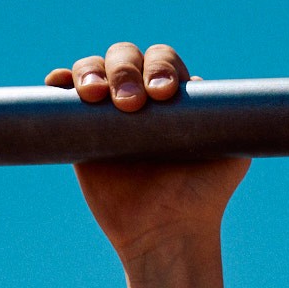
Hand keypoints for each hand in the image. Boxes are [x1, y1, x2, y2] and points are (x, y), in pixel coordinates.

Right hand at [46, 40, 248, 265]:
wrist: (166, 231)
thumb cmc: (203, 196)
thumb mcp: (232, 157)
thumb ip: (230, 122)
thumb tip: (212, 89)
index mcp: (174, 96)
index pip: (162, 60)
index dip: (159, 67)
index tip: (163, 95)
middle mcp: (140, 96)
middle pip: (125, 57)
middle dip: (125, 70)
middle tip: (129, 105)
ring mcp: (108, 111)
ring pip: (92, 69)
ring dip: (89, 71)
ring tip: (93, 96)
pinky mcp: (79, 130)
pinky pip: (63, 95)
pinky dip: (58, 82)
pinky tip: (56, 83)